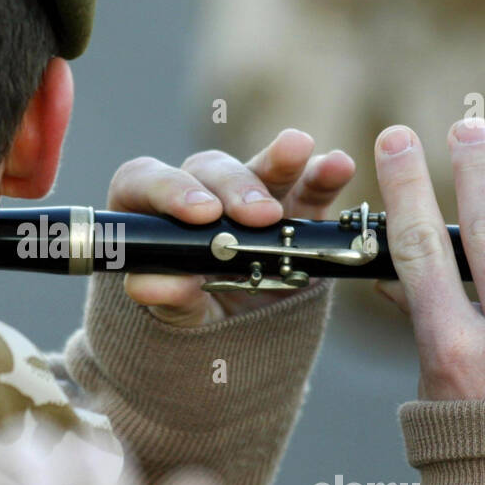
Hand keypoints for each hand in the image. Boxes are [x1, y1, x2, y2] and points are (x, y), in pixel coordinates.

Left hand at [107, 129, 355, 325]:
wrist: (234, 334)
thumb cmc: (190, 313)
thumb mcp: (175, 313)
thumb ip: (163, 296)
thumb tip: (148, 285)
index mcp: (152, 211)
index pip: (147, 182)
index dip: (172, 189)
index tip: (201, 214)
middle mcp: (199, 192)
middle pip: (209, 170)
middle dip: (235, 186)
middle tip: (259, 215)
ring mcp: (248, 196)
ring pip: (260, 167)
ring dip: (280, 159)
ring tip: (299, 151)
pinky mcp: (294, 208)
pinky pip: (309, 185)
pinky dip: (323, 174)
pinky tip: (338, 165)